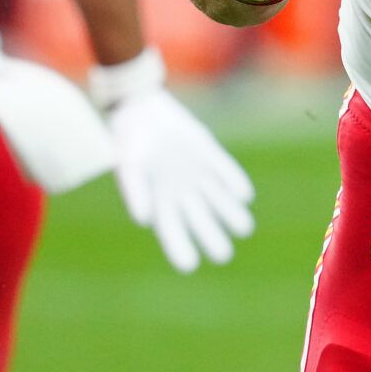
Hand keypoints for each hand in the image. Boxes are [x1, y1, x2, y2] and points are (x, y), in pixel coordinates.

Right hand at [91, 50, 255, 272]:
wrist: (141, 107)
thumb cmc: (127, 139)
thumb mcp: (127, 165)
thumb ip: (135, 191)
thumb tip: (144, 220)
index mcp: (159, 202)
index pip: (172, 234)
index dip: (180, 250)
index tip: (190, 264)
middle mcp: (181, 193)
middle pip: (202, 223)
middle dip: (213, 240)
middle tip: (222, 254)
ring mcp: (198, 175)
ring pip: (219, 201)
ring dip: (232, 215)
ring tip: (243, 227)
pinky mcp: (209, 154)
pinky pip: (226, 172)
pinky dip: (234, 182)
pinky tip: (243, 195)